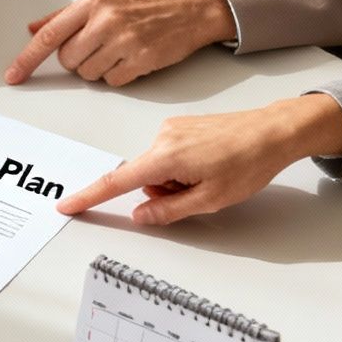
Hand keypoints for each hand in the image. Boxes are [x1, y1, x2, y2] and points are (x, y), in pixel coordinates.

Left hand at [5, 0, 235, 86]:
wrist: (192, 8)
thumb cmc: (147, 4)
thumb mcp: (104, 0)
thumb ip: (65, 16)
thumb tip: (33, 28)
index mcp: (93, 3)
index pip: (50, 35)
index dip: (27, 58)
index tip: (13, 74)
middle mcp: (106, 20)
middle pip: (68, 60)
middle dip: (79, 60)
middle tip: (100, 46)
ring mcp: (124, 40)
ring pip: (89, 75)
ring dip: (99, 69)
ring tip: (120, 50)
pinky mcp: (141, 59)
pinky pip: (112, 82)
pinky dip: (119, 76)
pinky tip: (133, 58)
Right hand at [57, 93, 341, 224]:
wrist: (273, 131)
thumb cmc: (249, 161)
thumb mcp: (210, 199)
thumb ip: (169, 211)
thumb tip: (141, 216)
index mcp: (166, 157)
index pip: (117, 182)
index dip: (90, 197)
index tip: (68, 205)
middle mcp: (162, 138)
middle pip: (143, 179)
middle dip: (162, 193)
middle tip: (200, 192)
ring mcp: (171, 129)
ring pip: (157, 168)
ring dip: (174, 180)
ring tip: (210, 175)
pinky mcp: (181, 126)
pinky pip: (169, 155)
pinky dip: (181, 167)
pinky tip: (210, 163)